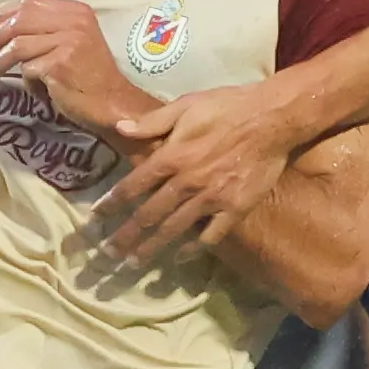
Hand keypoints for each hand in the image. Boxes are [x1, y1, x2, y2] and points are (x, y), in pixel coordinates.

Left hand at [0, 0, 146, 138]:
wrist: (113, 102)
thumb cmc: (90, 75)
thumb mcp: (73, 41)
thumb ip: (46, 29)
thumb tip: (2, 24)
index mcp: (76, 10)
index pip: (30, 2)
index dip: (4, 14)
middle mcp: (73, 20)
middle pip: (19, 18)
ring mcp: (68, 41)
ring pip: (17, 43)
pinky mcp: (60, 64)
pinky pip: (27, 68)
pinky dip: (24, 79)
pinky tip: (30, 88)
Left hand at [86, 71, 305, 264]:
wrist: (272, 119)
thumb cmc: (227, 106)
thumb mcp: (185, 105)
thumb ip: (151, 122)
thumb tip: (119, 128)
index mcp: (172, 156)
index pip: (133, 185)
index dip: (112, 203)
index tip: (96, 218)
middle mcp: (187, 182)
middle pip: (149, 215)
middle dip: (125, 236)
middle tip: (107, 253)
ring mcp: (211, 199)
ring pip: (174, 229)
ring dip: (151, 248)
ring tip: (133, 264)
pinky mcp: (235, 208)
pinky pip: (210, 236)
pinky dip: (193, 249)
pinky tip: (180, 257)